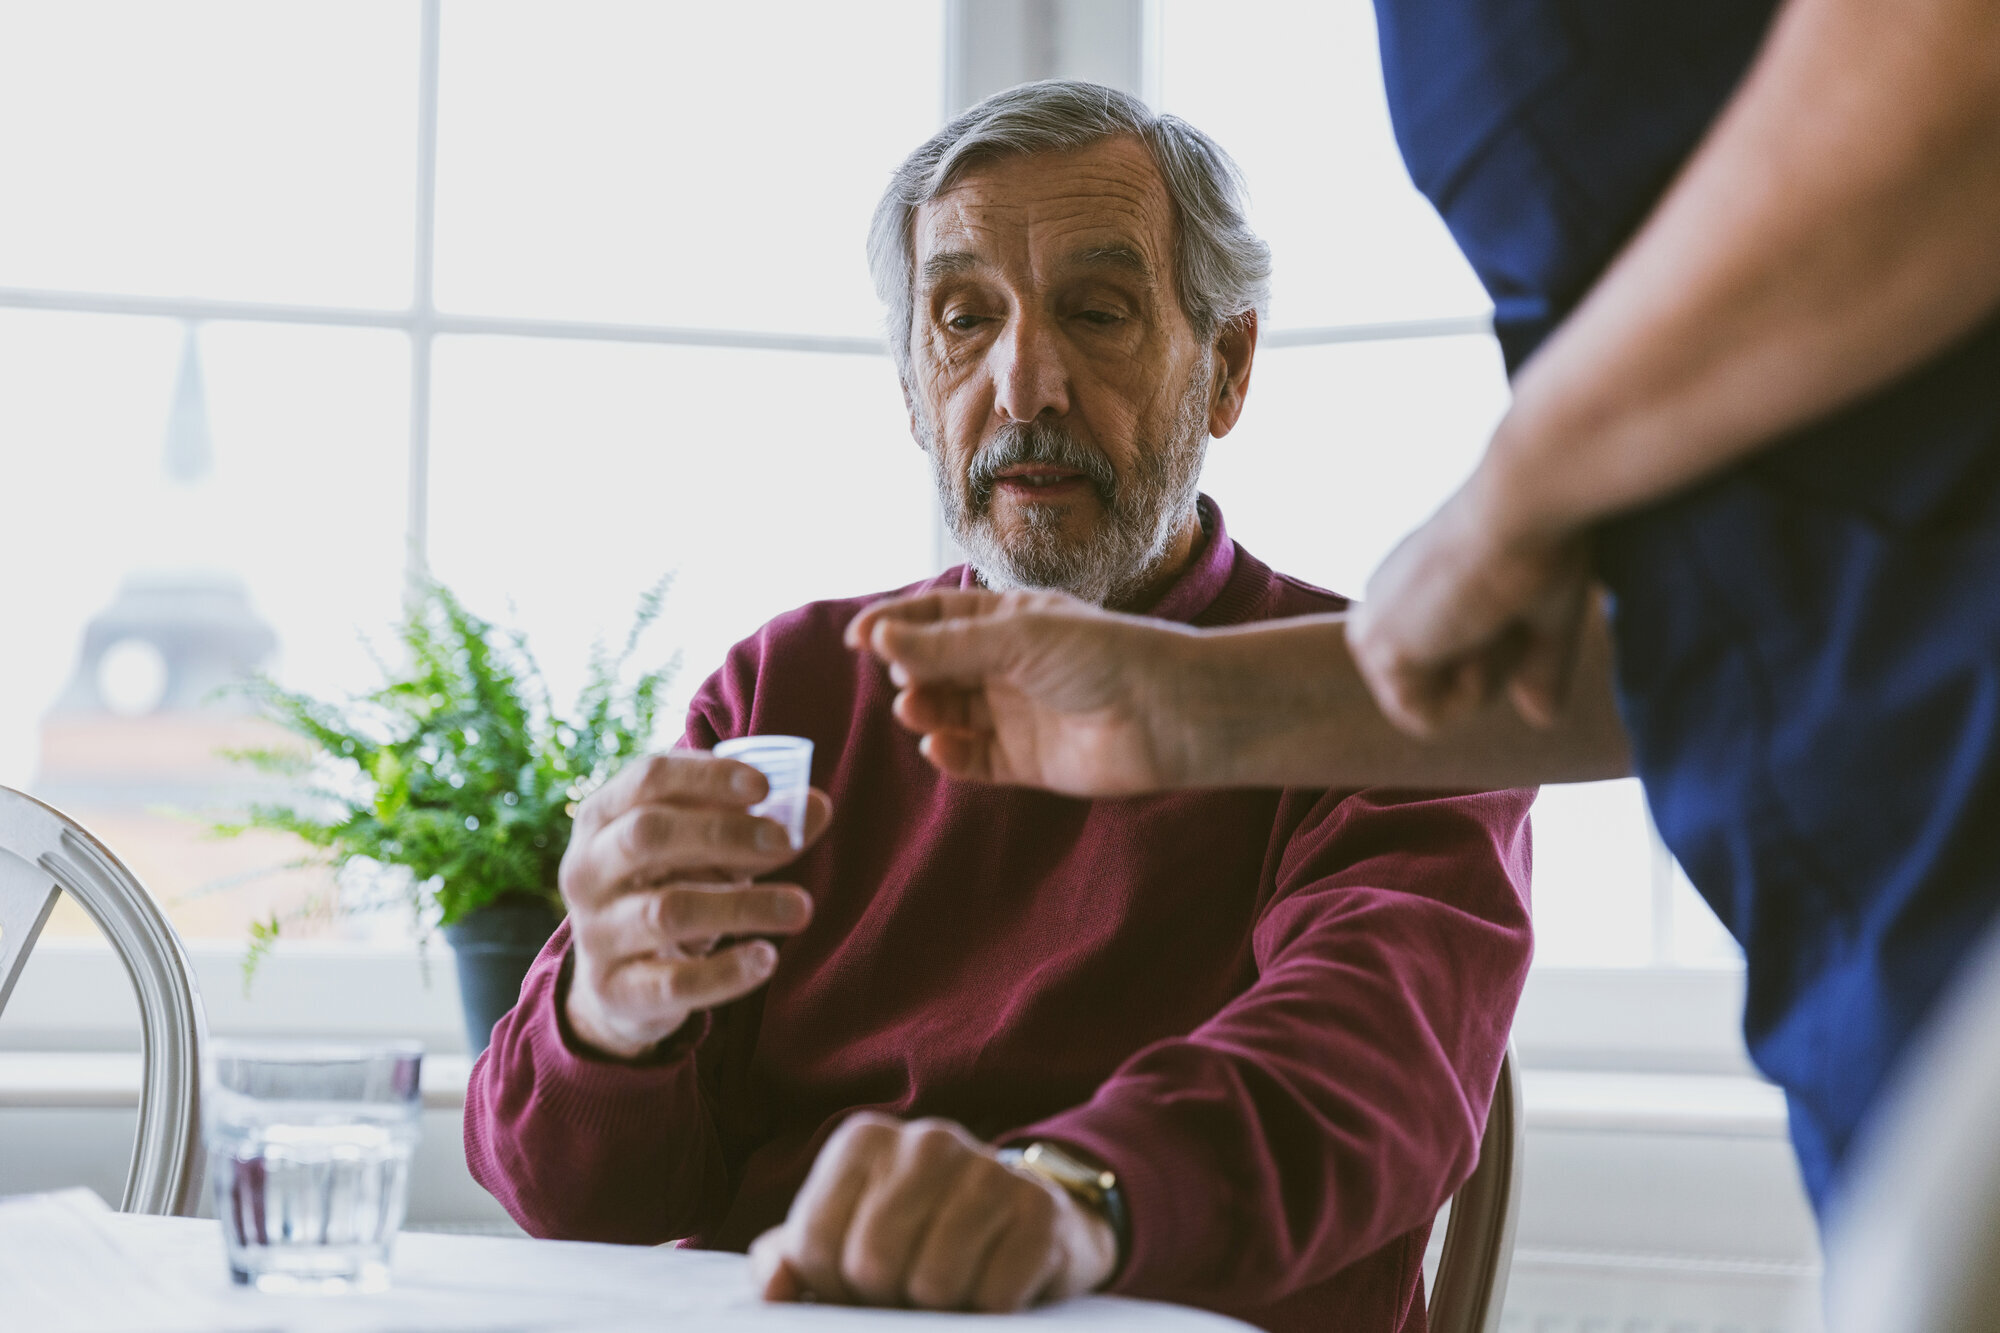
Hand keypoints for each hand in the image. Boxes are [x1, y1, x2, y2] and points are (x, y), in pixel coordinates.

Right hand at [557, 750, 831, 1059]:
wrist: (619, 982)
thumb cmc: (669, 889)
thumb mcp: (706, 851)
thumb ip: (758, 825)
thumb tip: (818, 806)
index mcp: (602, 818)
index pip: (648, 779)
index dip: (707, 777)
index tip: (764, 786)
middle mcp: (586, 870)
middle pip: (648, 835)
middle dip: (724, 834)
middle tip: (786, 842)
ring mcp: (594, 933)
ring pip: (667, 910)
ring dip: (743, 906)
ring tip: (802, 907)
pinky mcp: (616, 990)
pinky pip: (673, 982)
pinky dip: (726, 971)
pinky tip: (767, 958)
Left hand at [749, 1115, 1118, 1312]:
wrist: (1019, 1223)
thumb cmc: (912, 1238)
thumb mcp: (842, 1239)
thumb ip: (788, 1261)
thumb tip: (775, 1293)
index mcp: (865, 1140)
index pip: (814, 1245)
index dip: (831, 1289)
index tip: (856, 1284)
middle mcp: (928, 1139)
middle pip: (872, 1264)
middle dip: (883, 1301)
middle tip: (904, 1292)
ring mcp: (988, 1168)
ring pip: (934, 1284)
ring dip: (938, 1311)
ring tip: (948, 1288)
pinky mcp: (1039, 1209)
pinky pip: (994, 1296)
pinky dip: (986, 1312)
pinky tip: (990, 1287)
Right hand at [846, 589, 1194, 795]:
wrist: (1165, 713)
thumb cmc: (1102, 655)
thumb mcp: (1016, 636)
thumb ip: (946, 643)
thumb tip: (880, 638)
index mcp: (1008, 619)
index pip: (935, 616)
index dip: (893, 624)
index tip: (855, 639)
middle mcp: (1008, 664)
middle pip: (936, 666)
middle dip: (910, 671)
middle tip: (902, 678)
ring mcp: (1015, 713)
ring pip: (948, 713)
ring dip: (924, 711)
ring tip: (916, 710)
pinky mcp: (1025, 760)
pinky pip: (972, 758)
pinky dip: (950, 754)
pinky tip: (940, 747)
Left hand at [1346, 462, 1592, 736]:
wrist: (1526, 505)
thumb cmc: (1544, 539)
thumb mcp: (1546, 615)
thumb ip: (1537, 666)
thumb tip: (1541, 717)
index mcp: (1413, 592)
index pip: (1456, 668)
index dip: (1506, 655)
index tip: (1516, 597)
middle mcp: (1382, 607)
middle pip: (1444, 694)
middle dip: (1493, 666)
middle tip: (1503, 604)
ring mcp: (1370, 628)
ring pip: (1433, 710)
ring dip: (1483, 676)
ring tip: (1488, 613)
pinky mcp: (1373, 648)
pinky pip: (1425, 720)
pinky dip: (1467, 691)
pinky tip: (1470, 630)